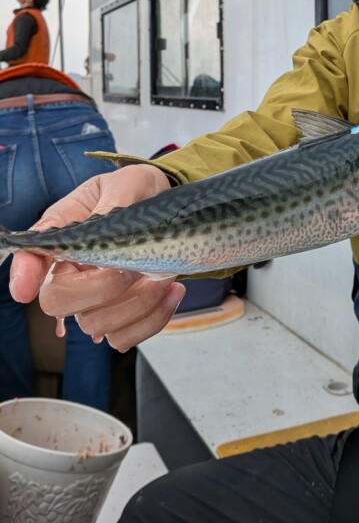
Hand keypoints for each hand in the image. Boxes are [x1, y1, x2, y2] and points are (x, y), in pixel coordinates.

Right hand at [10, 165, 186, 350]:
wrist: (168, 213)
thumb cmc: (138, 193)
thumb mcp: (127, 185)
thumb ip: (110, 205)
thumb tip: (90, 234)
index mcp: (63, 238)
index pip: (30, 258)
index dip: (23, 274)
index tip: (25, 289)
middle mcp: (70, 274)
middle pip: (58, 302)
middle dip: (102, 288)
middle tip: (136, 265)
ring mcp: (93, 302)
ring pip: (96, 326)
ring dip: (137, 303)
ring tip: (164, 274)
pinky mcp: (120, 318)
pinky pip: (125, 337)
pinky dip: (153, 318)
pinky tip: (172, 291)